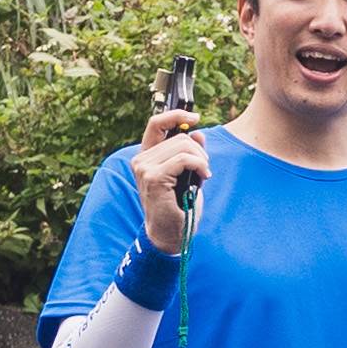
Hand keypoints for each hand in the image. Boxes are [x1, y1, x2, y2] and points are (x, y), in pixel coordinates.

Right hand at [134, 105, 208, 251]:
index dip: (176, 114)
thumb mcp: (188, 174)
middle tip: (205, 168)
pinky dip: (199, 165)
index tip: (195, 117)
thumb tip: (198, 133)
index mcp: (147, 156)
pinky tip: (205, 176)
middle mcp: (141, 160)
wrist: (171, 233)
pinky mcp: (154, 178)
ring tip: (204, 174)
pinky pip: (183, 159)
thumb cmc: (179, 206)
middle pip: (179, 136)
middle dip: (199, 151)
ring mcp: (144, 168)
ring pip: (183, 146)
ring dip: (201, 159)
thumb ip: (190, 153)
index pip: (156, 123)